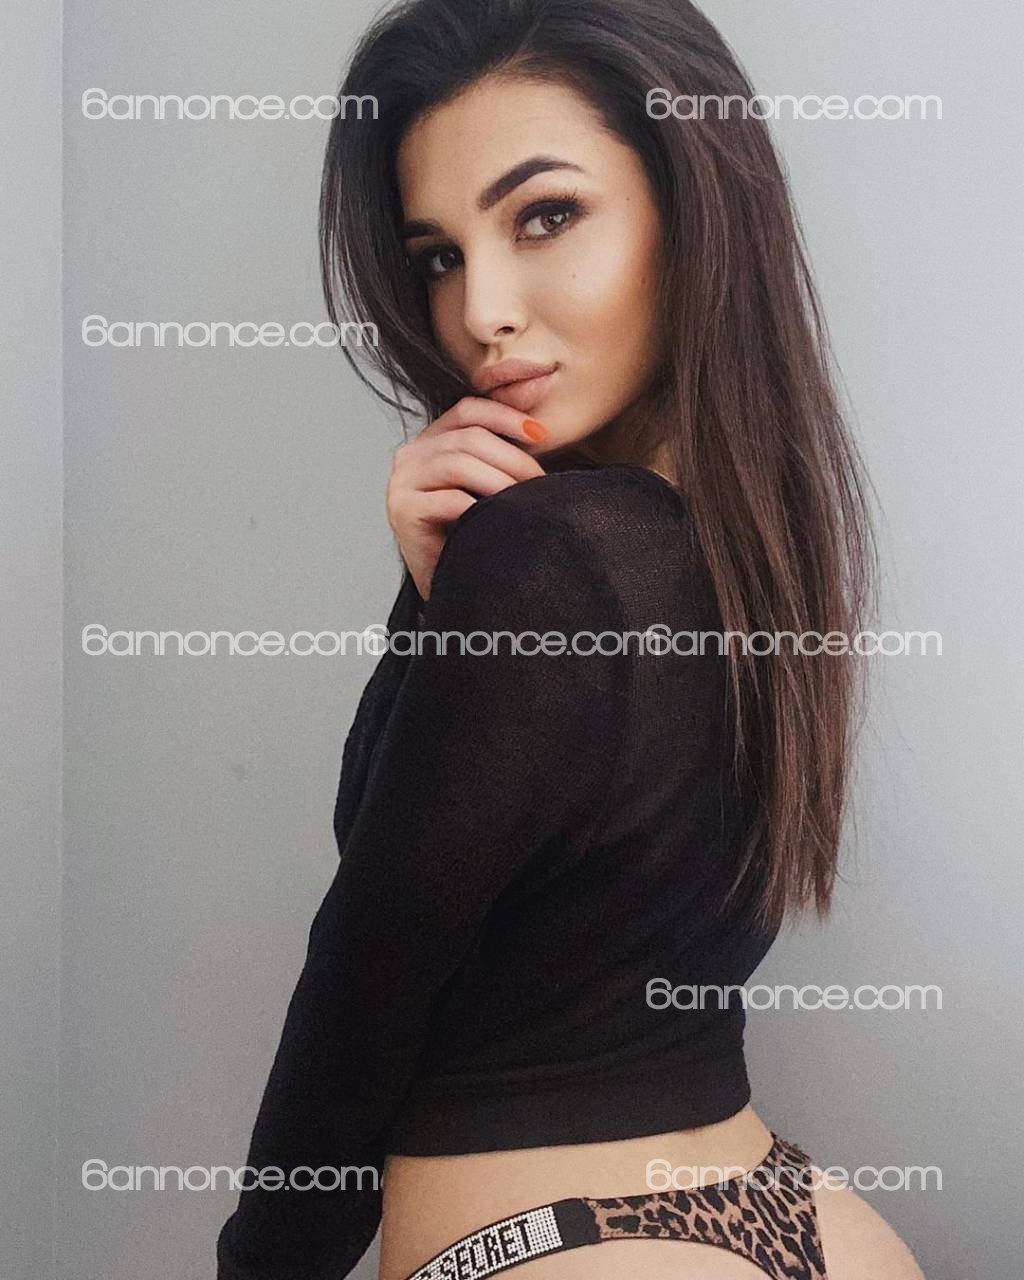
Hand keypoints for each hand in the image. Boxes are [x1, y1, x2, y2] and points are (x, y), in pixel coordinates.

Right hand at [386, 397, 547, 602]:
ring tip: (525, 499)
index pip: (467, 411)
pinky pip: (450, 499)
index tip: (541, 434)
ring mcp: (401, 482)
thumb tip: (541, 430)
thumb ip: (499, 455)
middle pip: (468, 438)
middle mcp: (410, 455)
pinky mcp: (402, 510)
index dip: (505, 416)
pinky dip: (480, 507)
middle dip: (512, 457)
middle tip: (540, 481)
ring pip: (459, 464)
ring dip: (500, 481)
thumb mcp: (486, 485)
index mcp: (430, 442)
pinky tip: (499, 519)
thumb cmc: (473, 533)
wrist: (452, 584)